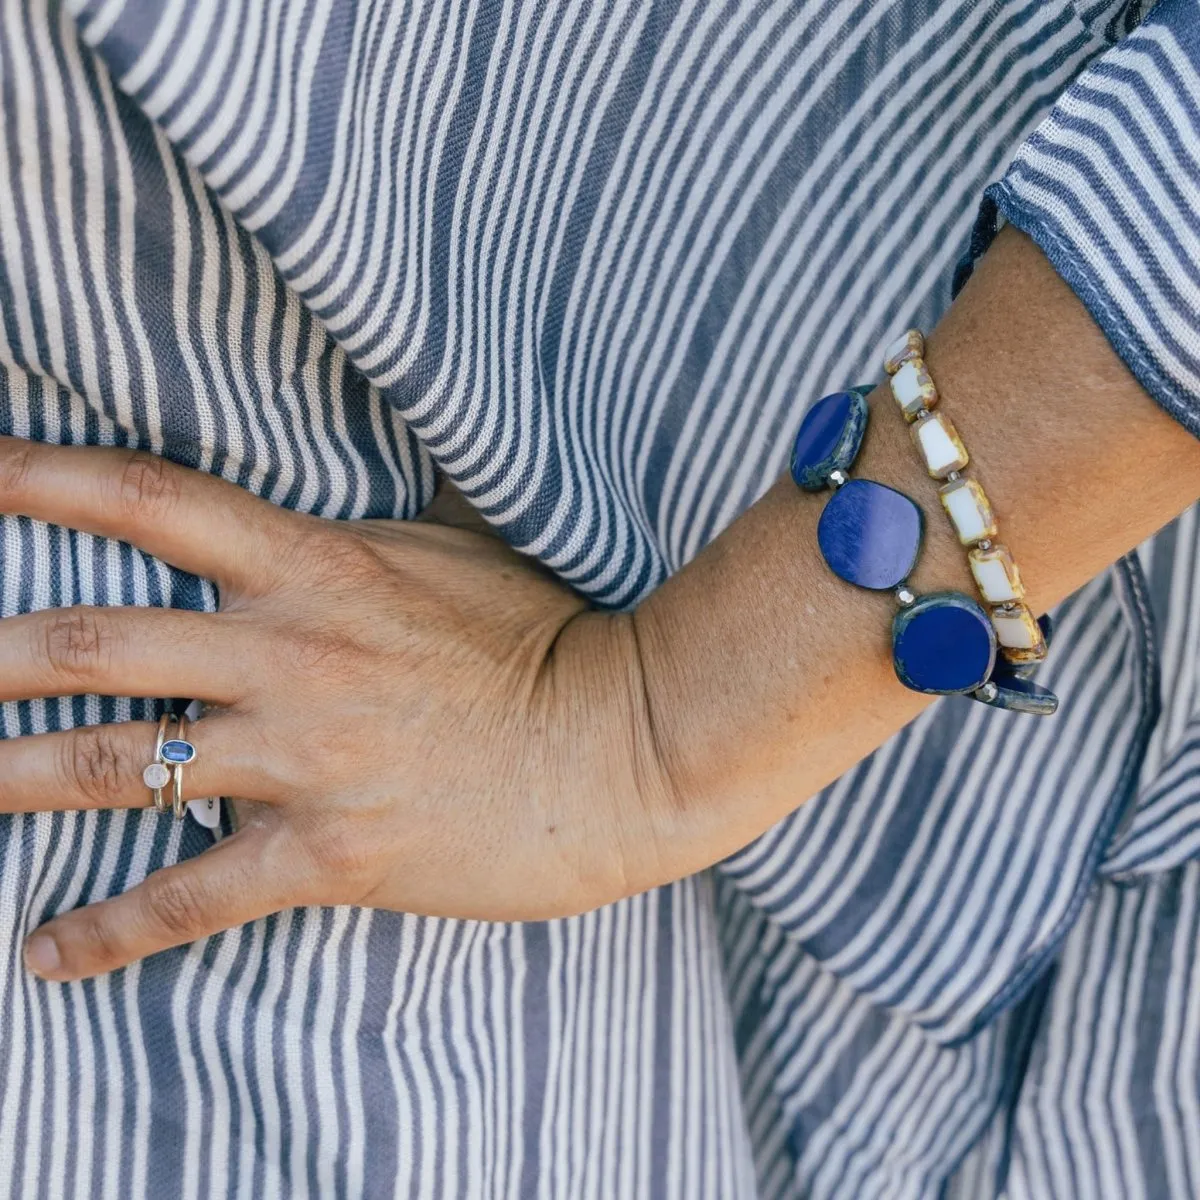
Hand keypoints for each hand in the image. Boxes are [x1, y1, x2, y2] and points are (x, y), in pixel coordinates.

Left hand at [1, 440, 673, 980]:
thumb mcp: (455, 551)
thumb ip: (370, 527)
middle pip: (86, 642)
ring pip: (106, 766)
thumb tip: (329, 496)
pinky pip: (190, 897)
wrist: (627, 742)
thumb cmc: (550, 636)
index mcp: (318, 566)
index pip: (149, 500)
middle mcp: (288, 654)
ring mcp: (301, 756)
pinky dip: (108, 932)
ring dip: (2, 777)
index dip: (40, 479)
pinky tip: (45, 952)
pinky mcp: (328, 852)